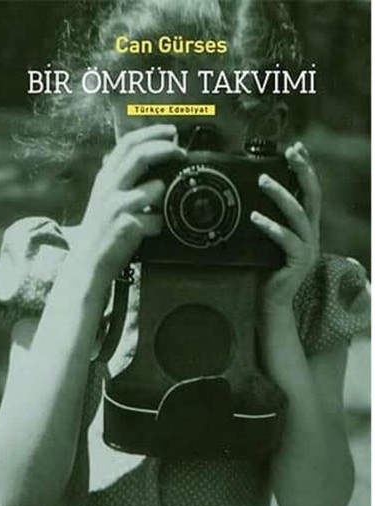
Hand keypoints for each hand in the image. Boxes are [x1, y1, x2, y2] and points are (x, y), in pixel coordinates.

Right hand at [77, 124, 186, 279]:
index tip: (171, 131)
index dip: (151, 133)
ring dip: (163, 199)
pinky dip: (158, 225)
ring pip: (155, 188)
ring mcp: (118, 206)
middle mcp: (109, 187)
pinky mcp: (128, 225)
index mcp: (106, 177)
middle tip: (181, 152)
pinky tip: (149, 232)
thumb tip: (143, 156)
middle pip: (140, 155)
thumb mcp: (104, 197)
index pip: (127, 143)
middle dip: (165, 149)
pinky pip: (157, 219)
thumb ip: (120, 177)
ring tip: (155, 212)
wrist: (89, 261)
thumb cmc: (102, 229)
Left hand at [250, 141, 321, 314]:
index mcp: (305, 228)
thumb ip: (265, 221)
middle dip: (303, 171)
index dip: (306, 169)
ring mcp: (307, 248)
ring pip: (299, 214)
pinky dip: (270, 226)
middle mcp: (311, 235)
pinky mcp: (298, 262)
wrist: (270, 304)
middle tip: (290, 153)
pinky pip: (286, 240)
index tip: (297, 149)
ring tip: (263, 180)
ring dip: (281, 194)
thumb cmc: (263, 271)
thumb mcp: (264, 241)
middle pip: (313, 196)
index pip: (310, 192)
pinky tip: (254, 218)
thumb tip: (244, 197)